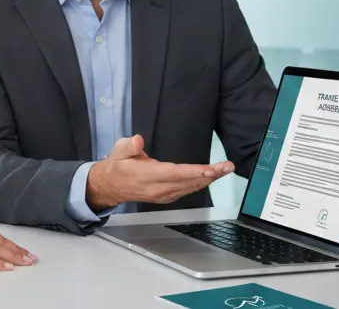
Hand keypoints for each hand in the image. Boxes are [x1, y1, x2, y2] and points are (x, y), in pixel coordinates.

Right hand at [87, 135, 234, 209]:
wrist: (110, 186)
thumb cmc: (117, 166)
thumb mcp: (118, 150)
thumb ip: (129, 145)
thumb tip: (138, 141)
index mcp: (147, 175)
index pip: (175, 174)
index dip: (195, 172)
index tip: (211, 170)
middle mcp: (158, 188)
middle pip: (188, 182)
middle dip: (211, 175)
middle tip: (228, 167)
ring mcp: (163, 195)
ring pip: (190, 188)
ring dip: (209, 180)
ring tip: (224, 170)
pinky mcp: (166, 197)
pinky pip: (187, 191)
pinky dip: (200, 184)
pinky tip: (209, 178)